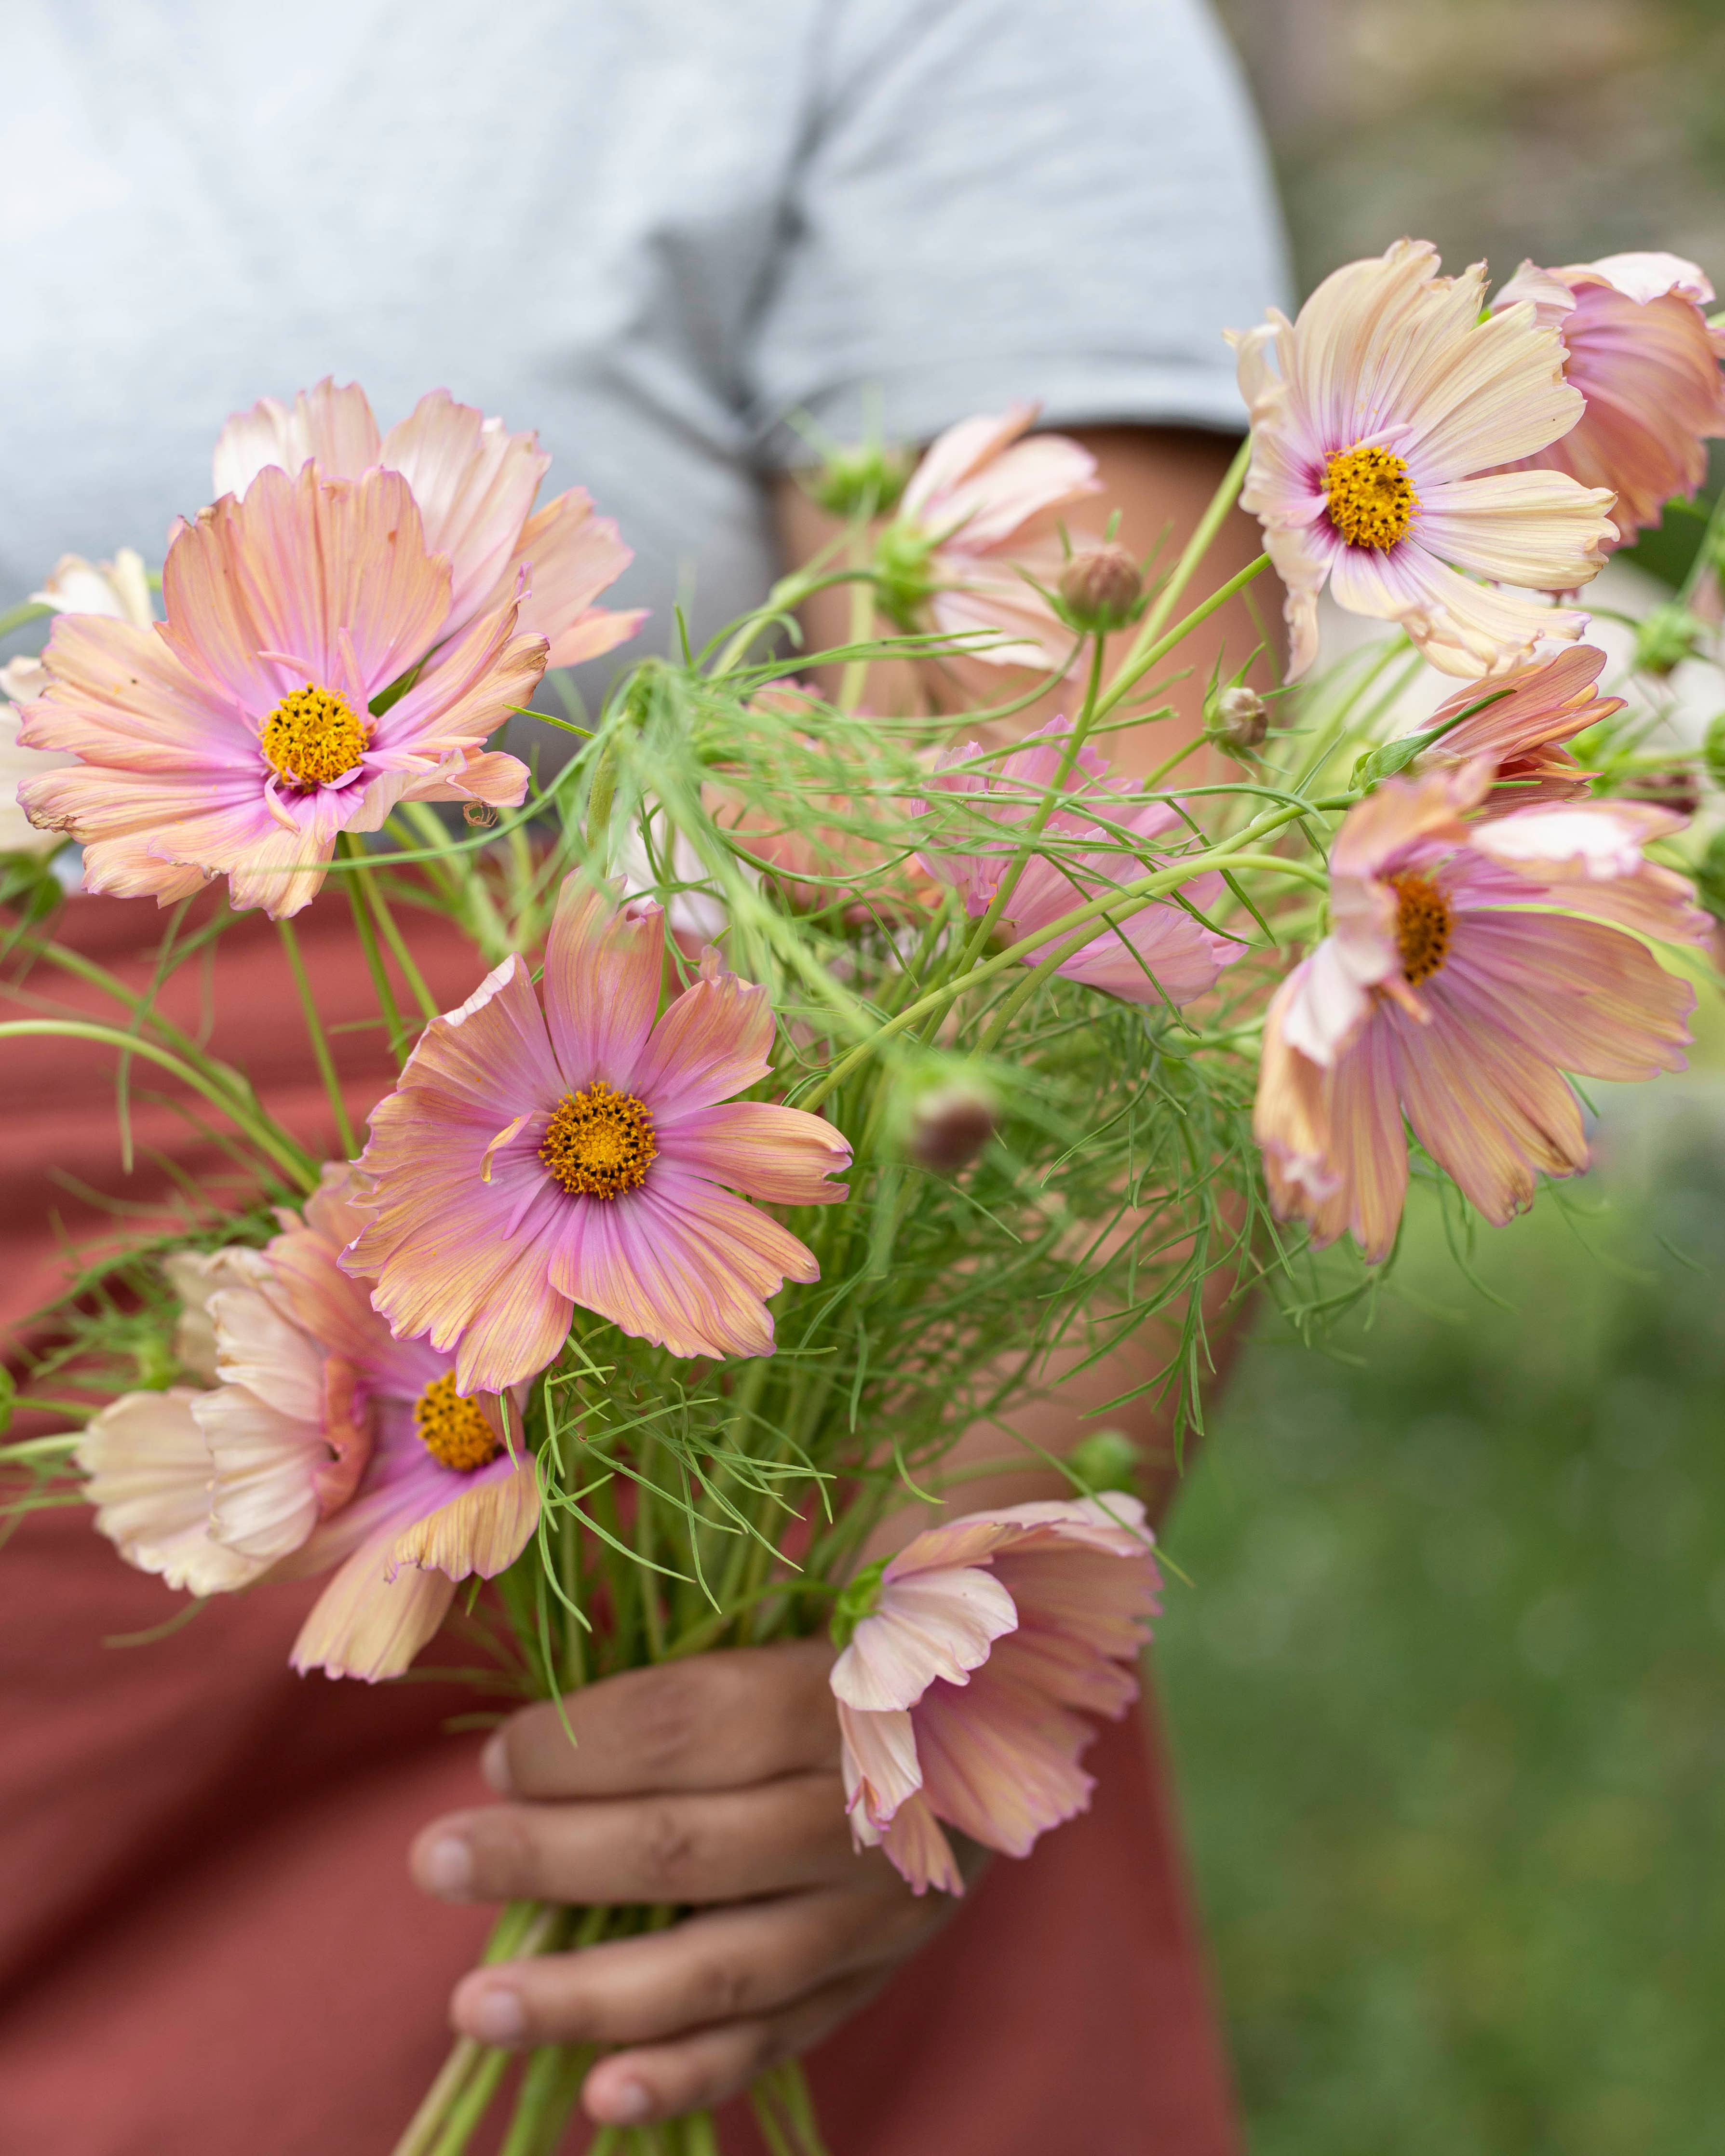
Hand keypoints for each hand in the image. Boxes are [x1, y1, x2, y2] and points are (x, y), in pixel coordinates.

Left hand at [408, 1640, 968, 2127]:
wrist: (1011, 1708)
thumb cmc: (879, 1634)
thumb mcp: (818, 1600)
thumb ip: (701, 1649)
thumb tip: (543, 1708)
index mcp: (844, 1691)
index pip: (688, 1725)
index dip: (579, 1745)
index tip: (496, 1757)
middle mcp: (863, 1810)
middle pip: (683, 1846)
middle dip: (545, 1858)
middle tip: (434, 1861)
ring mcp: (874, 1909)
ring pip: (720, 1967)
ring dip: (587, 1995)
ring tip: (474, 2008)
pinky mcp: (879, 1972)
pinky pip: (778, 2038)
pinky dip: (688, 2074)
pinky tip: (598, 2097)